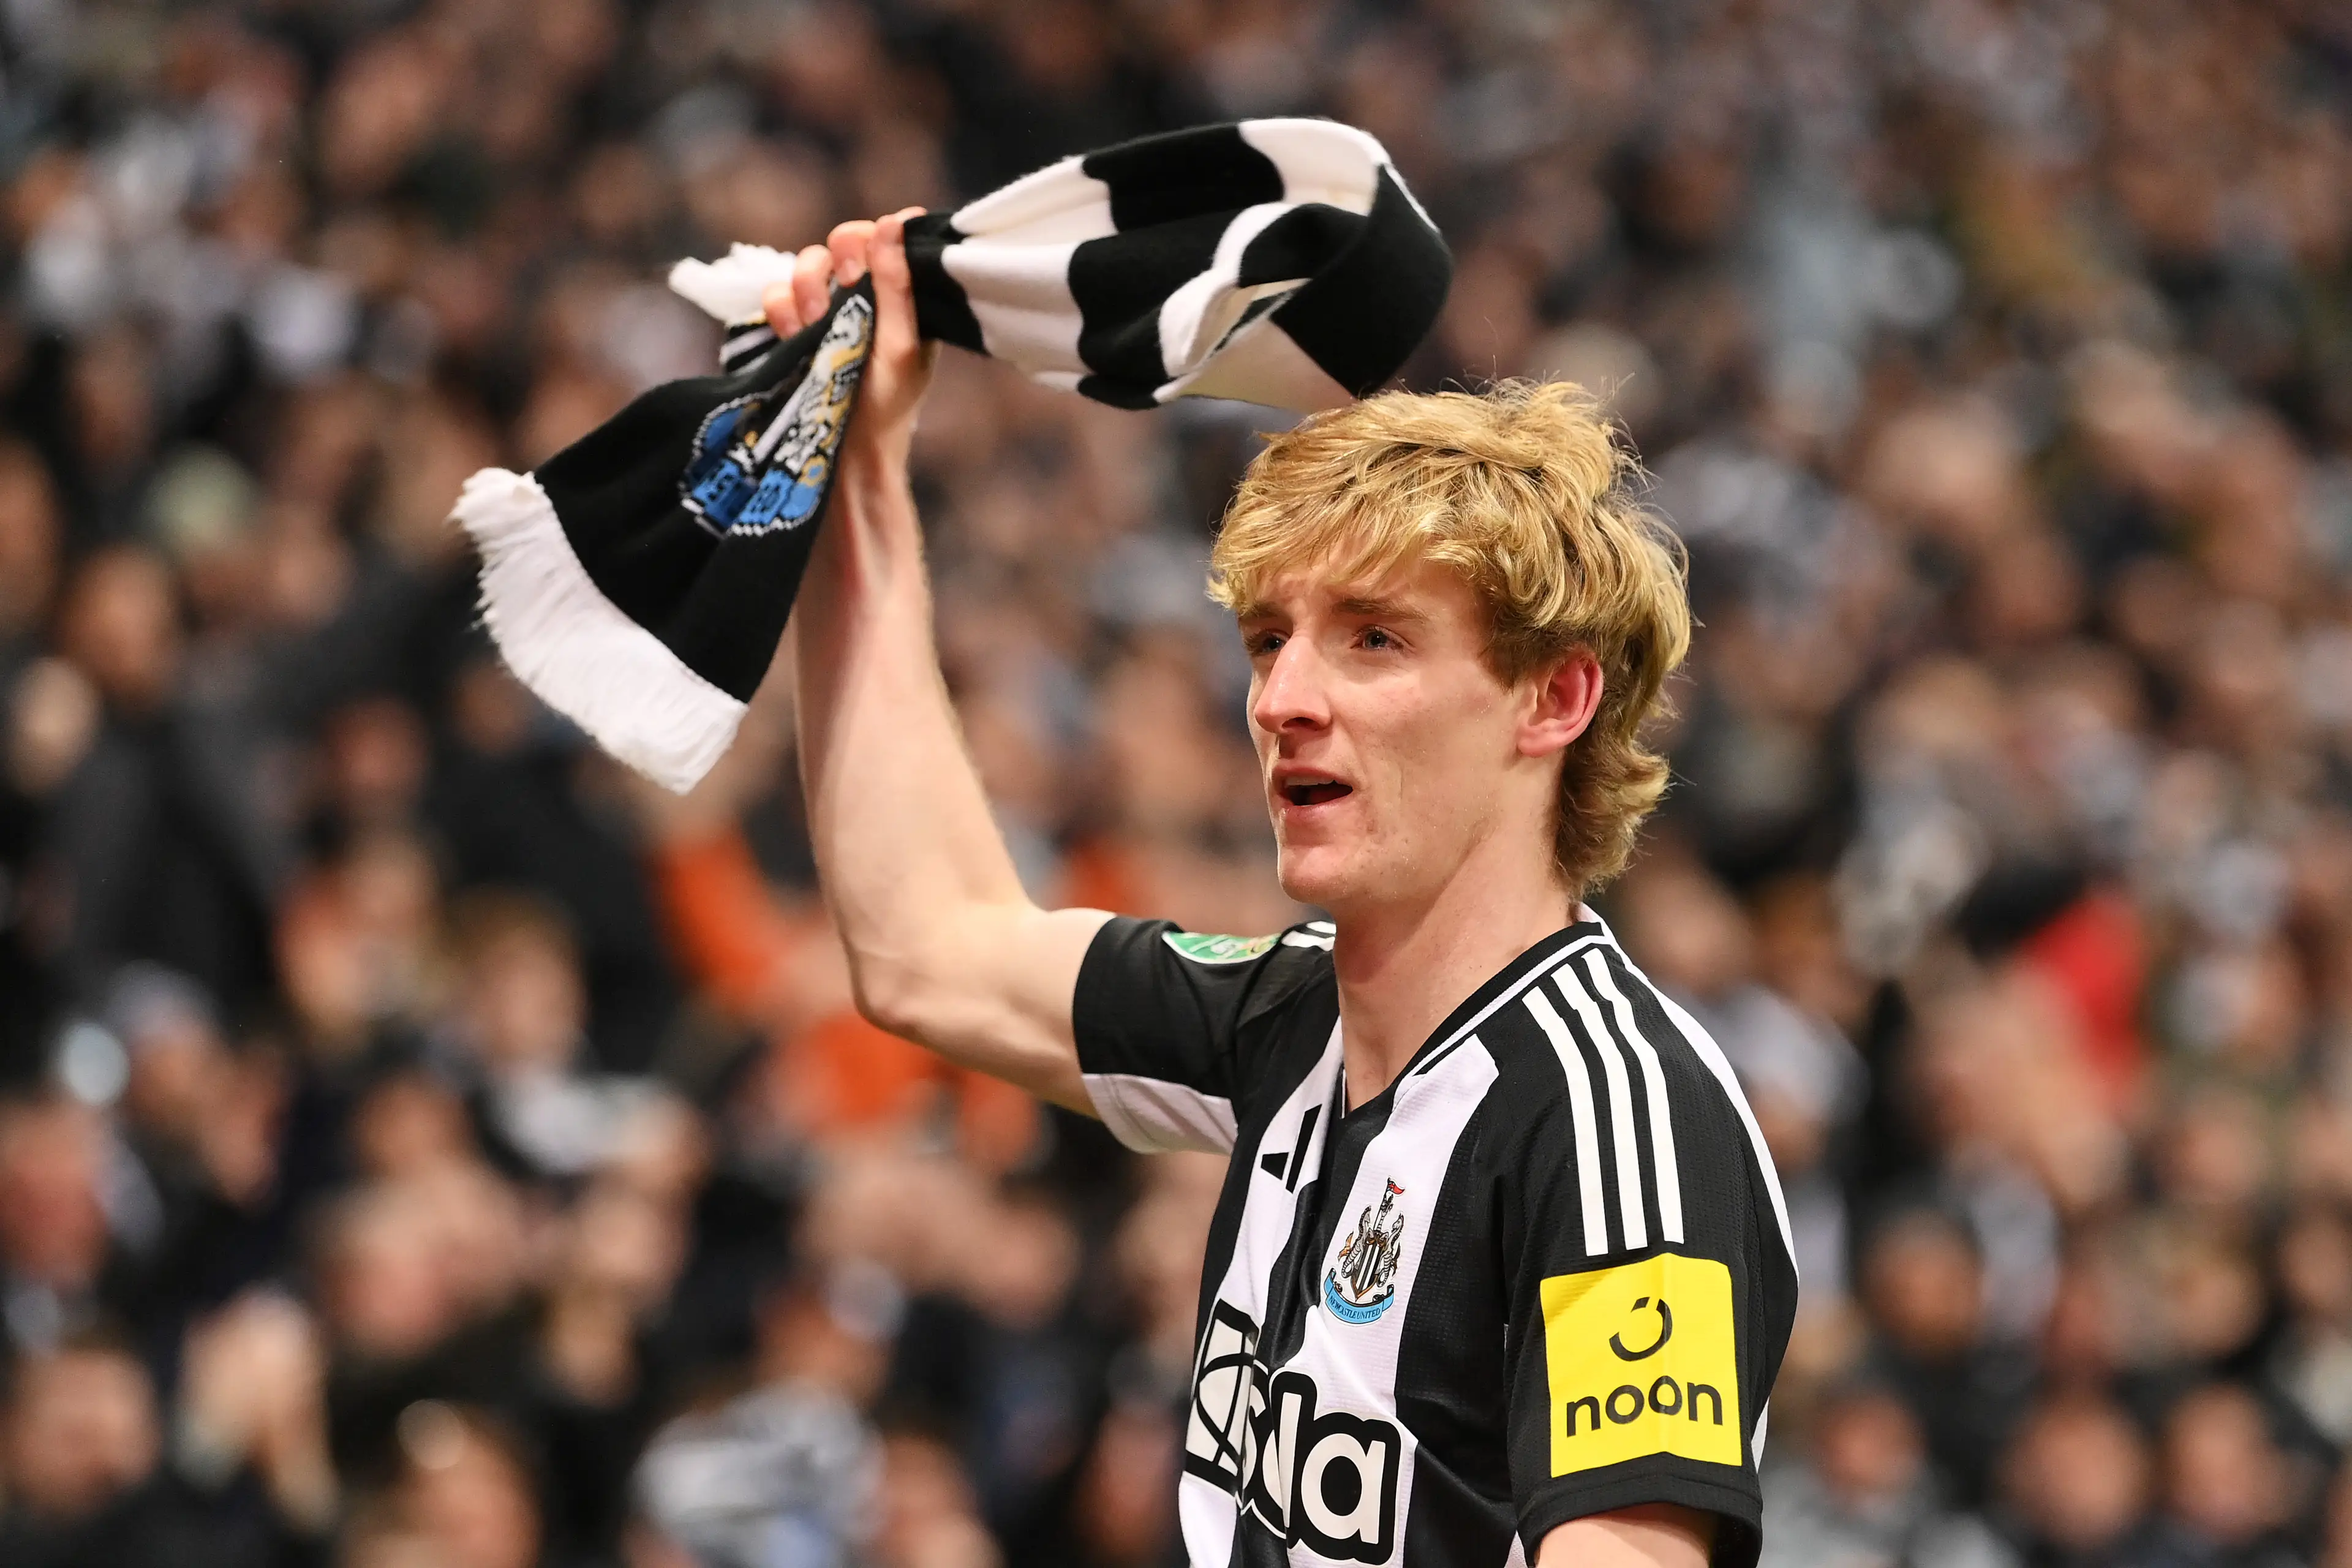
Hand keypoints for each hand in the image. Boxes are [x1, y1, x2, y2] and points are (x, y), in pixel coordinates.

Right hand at [763, 208, 936, 479]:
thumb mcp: (902, 346)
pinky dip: (782, 312)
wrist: (842, 453)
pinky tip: (796, 338)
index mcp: (901, 295)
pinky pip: (775, 295)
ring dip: (808, 290)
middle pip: (840, 241)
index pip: (883, 236)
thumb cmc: (885, 406)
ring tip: (817, 327)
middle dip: (836, 263)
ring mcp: (827, 310)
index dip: (868, 240)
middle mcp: (864, 295)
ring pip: (805, 264)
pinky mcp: (793, 328)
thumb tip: (897, 221)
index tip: (863, 266)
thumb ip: (899, 284)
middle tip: (843, 292)